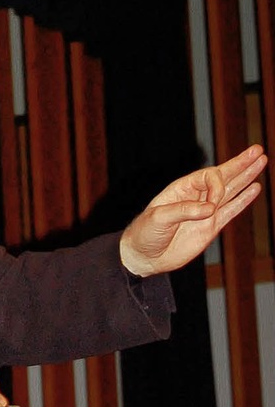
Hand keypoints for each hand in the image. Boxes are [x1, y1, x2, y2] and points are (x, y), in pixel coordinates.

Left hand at [119, 144, 267, 276]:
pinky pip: (231, 210)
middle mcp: (196, 196)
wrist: (145, 256)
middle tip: (258, 150)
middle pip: (222, 176)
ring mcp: (205, 211)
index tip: (212, 206)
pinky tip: (255, 188)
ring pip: (231, 190)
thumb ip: (184, 211)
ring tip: (261, 161)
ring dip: (246, 176)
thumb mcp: (158, 218)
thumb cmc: (145, 233)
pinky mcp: (211, 227)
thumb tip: (211, 208)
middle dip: (240, 164)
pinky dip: (244, 199)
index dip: (217, 187)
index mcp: (181, 189)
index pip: (208, 177)